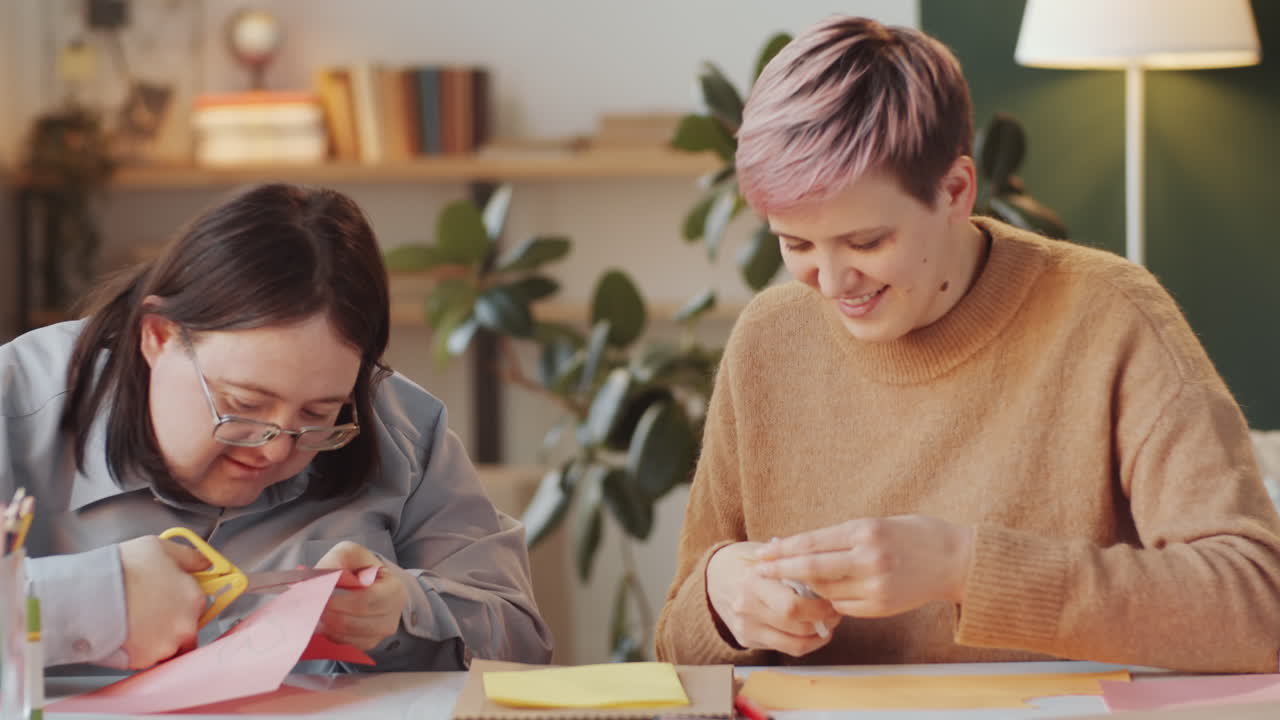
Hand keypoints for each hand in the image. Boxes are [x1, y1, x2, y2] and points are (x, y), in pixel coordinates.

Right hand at [117, 536, 209, 668]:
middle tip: (147, 612)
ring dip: (156, 638)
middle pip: (186, 628)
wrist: (87, 594)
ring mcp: (166, 645)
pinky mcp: (144, 661)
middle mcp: (186, 625)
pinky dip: (138, 650)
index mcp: (193, 597)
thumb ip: (190, 557)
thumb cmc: (122, 569)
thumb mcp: (161, 548)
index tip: (167, 599)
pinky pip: (147, 658)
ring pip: (168, 646)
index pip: (198, 604)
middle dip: (170, 622)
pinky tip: (125, 634)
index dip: (181, 601)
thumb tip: (204, 562)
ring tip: (133, 623)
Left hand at [314, 541, 408, 650]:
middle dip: (329, 615)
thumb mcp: (351, 554)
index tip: (318, 596)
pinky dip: (331, 635)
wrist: (372, 582)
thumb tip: (317, 575)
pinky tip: (323, 623)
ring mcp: (381, 632)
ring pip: (348, 636)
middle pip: (355, 622)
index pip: (365, 601)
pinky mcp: (369, 643)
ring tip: (314, 613)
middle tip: (309, 607)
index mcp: (393, 590)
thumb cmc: (361, 567)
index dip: (339, 602)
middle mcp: (392, 615)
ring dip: (327, 626)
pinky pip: (346, 645)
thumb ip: (337, 559)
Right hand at [705, 541, 839, 656]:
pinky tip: (811, 631)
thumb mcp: (771, 556)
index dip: (820, 608)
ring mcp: (744, 626)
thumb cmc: (753, 561)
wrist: (716, 574)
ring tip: (826, 624)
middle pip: (796, 627)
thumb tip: (833, 586)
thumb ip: (797, 569)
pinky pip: (784, 649)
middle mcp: (746, 606)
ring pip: (794, 644)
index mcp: (753, 580)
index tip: (833, 600)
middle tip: (834, 613)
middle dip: (823, 623)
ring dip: (818, 637)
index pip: (793, 606)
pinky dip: (805, 643)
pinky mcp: (746, 640)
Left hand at [754, 515, 973, 617]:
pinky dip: (830, 599)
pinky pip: (842, 605)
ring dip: (805, 586)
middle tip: (758, 570)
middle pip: (812, 567)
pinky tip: (823, 593)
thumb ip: (842, 538)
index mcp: (865, 532)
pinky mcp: (880, 606)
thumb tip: (800, 546)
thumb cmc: (914, 535)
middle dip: (781, 569)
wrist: (956, 561)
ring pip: (825, 590)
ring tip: (787, 581)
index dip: (784, 549)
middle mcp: (868, 558)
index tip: (763, 552)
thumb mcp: (877, 524)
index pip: (812, 542)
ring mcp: (874, 585)